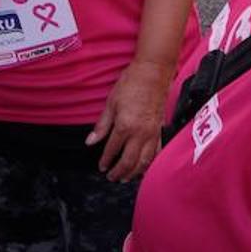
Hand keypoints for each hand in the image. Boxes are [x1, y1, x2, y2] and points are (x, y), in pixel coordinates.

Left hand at [86, 60, 171, 181]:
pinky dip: (149, 163)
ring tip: (126, 178)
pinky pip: (156, 152)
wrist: (153, 73)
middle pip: (129, 161)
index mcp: (125, 126)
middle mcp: (140, 133)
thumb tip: (90, 141)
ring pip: (144, 161)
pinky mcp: (160, 130)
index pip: (112, 150)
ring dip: (134, 172)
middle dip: (119, 172)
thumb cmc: (131, 84)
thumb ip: (101, 125)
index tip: (101, 166)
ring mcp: (152, 133)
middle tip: (111, 177)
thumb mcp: (111, 103)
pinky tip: (144, 167)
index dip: (106, 161)